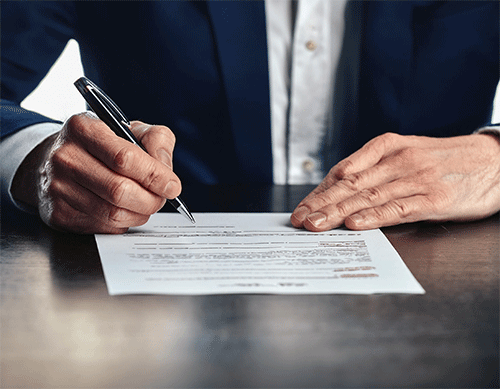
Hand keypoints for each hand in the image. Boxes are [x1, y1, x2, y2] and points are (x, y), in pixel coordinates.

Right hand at [11, 113, 180, 233]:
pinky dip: (123, 223)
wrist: (54, 160)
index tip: (172, 185)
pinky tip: (124, 210)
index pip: (125, 158)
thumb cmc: (101, 145)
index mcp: (84, 128)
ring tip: (145, 204)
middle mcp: (65, 157)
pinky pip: (103, 227)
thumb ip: (156, 140)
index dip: (154, 175)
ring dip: (139, 214)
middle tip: (161, 198)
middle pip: (120, 190)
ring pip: (113, 213)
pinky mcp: (58, 214)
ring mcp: (58, 187)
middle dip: (151, 199)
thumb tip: (166, 170)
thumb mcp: (130, 129)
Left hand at [291, 132, 499, 230]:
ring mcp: (415, 179)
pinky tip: (354, 224)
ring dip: (338, 212)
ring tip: (316, 226)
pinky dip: (374, 216)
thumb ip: (374, 169)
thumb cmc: (444, 160)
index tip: (301, 207)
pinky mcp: (434, 198)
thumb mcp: (405, 154)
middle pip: (350, 184)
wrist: (493, 160)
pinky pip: (398, 208)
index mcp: (387, 146)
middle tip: (299, 219)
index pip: (343, 171)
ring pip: (368, 196)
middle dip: (320, 203)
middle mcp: (397, 160)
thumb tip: (339, 190)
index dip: (319, 191)